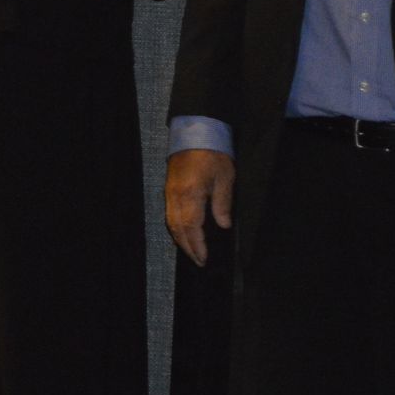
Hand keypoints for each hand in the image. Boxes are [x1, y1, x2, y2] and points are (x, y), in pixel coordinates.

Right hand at [165, 148, 234, 267]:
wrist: (195, 133)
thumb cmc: (213, 154)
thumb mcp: (225, 178)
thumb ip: (223, 203)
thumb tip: (223, 225)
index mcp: (190, 194)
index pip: (191, 227)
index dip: (197, 245)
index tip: (204, 258)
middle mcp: (175, 196)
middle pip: (177, 228)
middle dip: (187, 247)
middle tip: (198, 261)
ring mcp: (169, 193)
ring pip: (171, 223)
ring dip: (180, 239)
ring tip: (191, 251)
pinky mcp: (169, 189)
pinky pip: (169, 214)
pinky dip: (176, 228)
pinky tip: (183, 232)